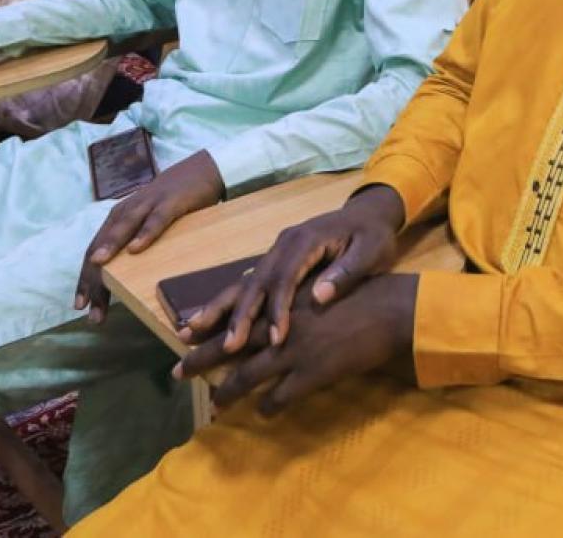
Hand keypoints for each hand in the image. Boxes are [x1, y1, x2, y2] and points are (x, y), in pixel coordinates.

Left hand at [73, 150, 223, 322]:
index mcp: (118, 219)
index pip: (94, 251)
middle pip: (102, 245)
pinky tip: (136, 248)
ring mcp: (146, 205)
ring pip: (123, 229)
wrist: (200, 171)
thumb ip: (135, 243)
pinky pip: (155, 220)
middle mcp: (126, 212)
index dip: (85, 279)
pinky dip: (145, 233)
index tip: (80, 307)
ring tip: (98, 267)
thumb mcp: (147, 222)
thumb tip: (123, 280)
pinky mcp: (169, 203)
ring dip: (110, 248)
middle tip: (88, 306)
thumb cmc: (170, 203)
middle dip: (93, 276)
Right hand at [181, 184, 406, 355]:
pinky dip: (226, 304)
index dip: (279, 309)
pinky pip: (247, 284)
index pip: (287, 277)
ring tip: (189, 333)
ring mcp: (275, 252)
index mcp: (306, 240)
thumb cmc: (373, 236)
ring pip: (243, 282)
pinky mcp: (275, 262)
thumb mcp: (371, 252)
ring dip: (218, 309)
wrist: (369, 213)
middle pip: (256, 281)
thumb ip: (346, 272)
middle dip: (239, 316)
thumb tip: (320, 296)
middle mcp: (283, 244)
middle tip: (227, 348)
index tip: (276, 339)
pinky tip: (206, 324)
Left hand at [184, 272, 417, 416]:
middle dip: (200, 360)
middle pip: (230, 347)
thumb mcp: (320, 291)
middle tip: (176, 373)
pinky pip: (280, 397)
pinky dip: (269, 407)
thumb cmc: (359, 295)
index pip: (235, 316)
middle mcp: (280, 326)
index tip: (184, 335)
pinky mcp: (312, 373)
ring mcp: (294, 351)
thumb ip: (294, 304)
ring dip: (228, 392)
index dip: (209, 328)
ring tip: (214, 406)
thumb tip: (275, 311)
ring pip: (248, 376)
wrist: (390, 309)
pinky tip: (263, 413)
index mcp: (282, 303)